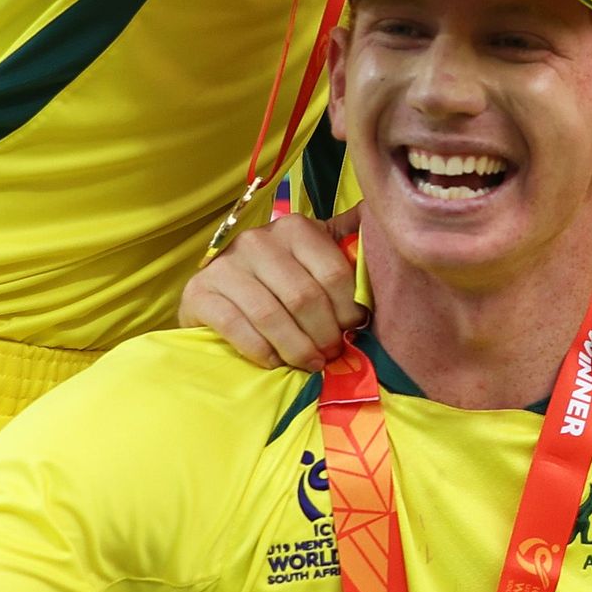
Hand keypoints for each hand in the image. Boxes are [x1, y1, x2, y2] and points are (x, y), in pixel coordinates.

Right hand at [179, 212, 361, 371]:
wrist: (216, 292)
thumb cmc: (279, 279)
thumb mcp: (313, 258)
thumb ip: (347, 252)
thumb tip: (392, 240)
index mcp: (295, 228)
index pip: (334, 273)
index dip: (349, 309)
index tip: (354, 329)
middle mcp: (257, 240)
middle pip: (304, 297)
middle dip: (325, 333)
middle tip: (332, 353)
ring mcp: (225, 265)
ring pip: (272, 315)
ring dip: (297, 347)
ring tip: (311, 363)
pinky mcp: (199, 292)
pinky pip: (237, 328)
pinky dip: (262, 351)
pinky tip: (275, 362)